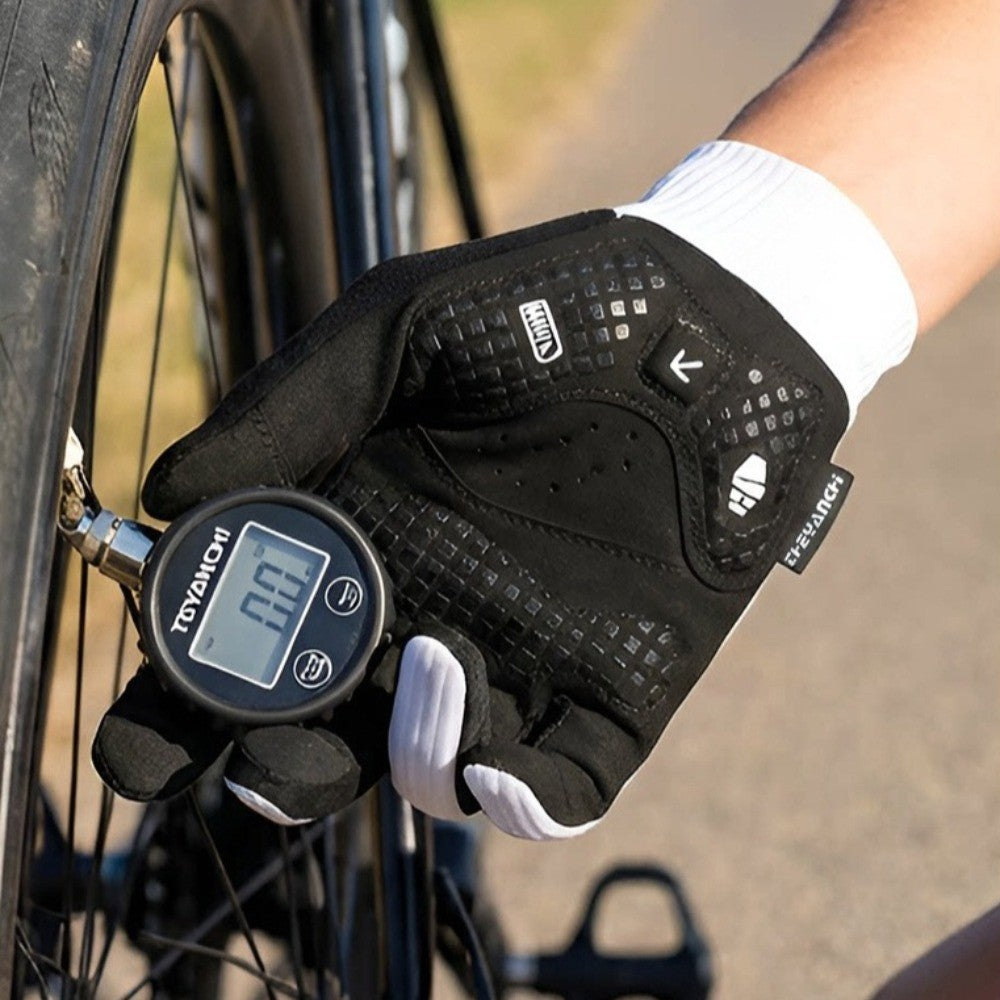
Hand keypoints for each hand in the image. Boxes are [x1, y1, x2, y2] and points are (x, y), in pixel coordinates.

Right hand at [92, 210, 849, 838]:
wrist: (707, 318)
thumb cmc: (548, 305)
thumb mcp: (397, 329)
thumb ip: (288, 411)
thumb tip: (165, 500)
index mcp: (360, 535)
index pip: (250, 643)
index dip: (181, 705)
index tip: (142, 738)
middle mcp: (425, 607)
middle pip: (324, 737)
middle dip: (273, 770)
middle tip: (261, 746)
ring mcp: (522, 653)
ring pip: (430, 772)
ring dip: (402, 755)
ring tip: (429, 654)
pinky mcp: (619, 680)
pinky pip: (563, 785)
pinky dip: (522, 803)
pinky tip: (501, 767)